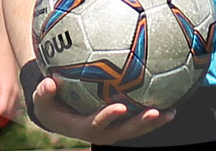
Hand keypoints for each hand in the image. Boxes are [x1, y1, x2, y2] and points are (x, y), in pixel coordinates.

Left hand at [0, 47, 19, 126]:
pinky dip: (7, 114)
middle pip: (9, 113)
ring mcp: (17, 92)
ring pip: (13, 112)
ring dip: (3, 119)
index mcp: (7, 88)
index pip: (2, 108)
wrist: (4, 54)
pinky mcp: (16, 91)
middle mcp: (14, 92)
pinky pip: (14, 107)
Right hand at [31, 76, 174, 143]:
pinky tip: (172, 99)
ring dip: (154, 122)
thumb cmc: (51, 103)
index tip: (120, 107)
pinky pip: (139, 118)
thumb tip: (48, 83)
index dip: (109, 117)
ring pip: (137, 128)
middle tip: (155, 113)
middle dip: (141, 124)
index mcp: (84, 127)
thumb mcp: (43, 100)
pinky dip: (154, 112)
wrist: (60, 114)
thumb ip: (44, 93)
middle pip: (125, 130)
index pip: (98, 124)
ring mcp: (115, 128)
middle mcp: (103, 131)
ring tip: (172, 112)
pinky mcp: (122, 122)